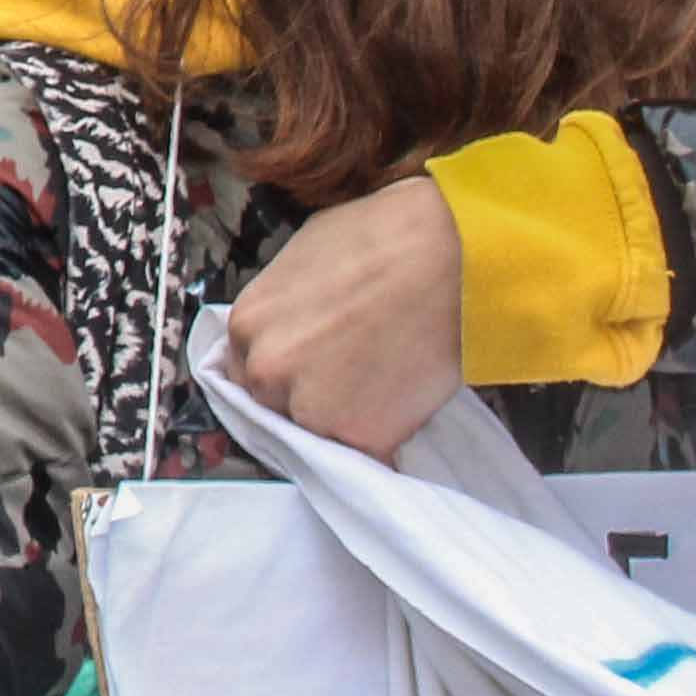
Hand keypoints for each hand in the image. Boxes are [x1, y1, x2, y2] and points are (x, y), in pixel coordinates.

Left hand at [229, 173, 466, 456]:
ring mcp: (311, 407)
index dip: (282, 373)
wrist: (449, 259)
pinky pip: (365, 453)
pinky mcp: (361, 436)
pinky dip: (383, 443)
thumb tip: (293, 322)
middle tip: (351, 380)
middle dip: (307, 398)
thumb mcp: (305, 258)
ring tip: (383, 388)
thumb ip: (285, 305)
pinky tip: (402, 410)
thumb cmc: (383, 242)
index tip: (308, 373)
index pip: (246, 369)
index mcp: (247, 324)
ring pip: (318, 432)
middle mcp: (267, 370)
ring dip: (343, 422)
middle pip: (275, 404)